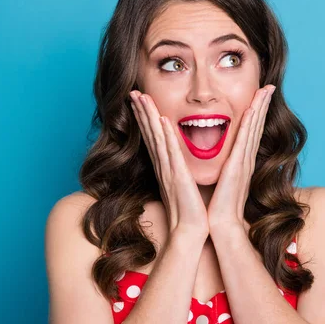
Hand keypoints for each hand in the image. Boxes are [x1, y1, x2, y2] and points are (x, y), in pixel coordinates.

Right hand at [129, 90, 208, 238]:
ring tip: (141, 98)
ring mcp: (168, 170)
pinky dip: (165, 135)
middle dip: (141, 112)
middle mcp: (163, 166)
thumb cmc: (190, 210)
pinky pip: (170, 152)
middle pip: (150, 134)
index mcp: (166, 167)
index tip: (140, 101)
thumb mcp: (183, 185)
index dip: (146, 119)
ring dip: (148, 117)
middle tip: (133, 93)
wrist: (191, 230)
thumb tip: (180, 161)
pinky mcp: (177, 176)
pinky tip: (161, 120)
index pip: (154, 138)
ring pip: (156, 138)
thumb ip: (179, 171)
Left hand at [207, 84, 275, 230]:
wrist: (220, 225)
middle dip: (262, 105)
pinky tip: (251, 109)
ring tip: (265, 90)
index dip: (257, 113)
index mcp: (241, 161)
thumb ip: (224, 168)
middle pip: (256, 126)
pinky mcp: (238, 168)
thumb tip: (221, 160)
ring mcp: (244, 162)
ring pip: (254, 129)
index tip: (260, 96)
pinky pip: (244, 141)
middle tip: (268, 86)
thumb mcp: (222, 181)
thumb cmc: (219, 206)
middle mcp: (246, 159)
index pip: (251, 132)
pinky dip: (249, 124)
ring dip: (259, 108)